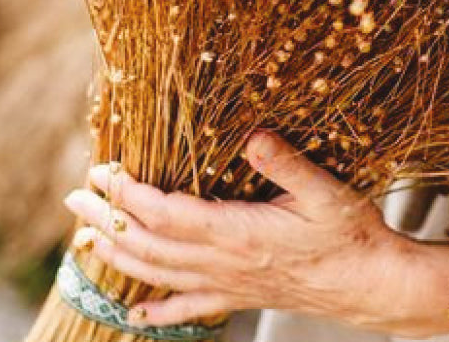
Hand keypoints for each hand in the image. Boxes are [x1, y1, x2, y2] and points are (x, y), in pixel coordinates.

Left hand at [62, 131, 448, 336]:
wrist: (371, 284)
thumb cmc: (350, 234)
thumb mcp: (325, 190)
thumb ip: (286, 163)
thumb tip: (253, 136)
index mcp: (238, 233)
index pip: (167, 214)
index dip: (130, 195)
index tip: (105, 173)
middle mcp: (224, 263)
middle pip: (150, 245)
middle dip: (109, 220)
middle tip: (76, 198)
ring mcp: (228, 284)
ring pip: (159, 275)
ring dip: (119, 256)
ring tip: (87, 238)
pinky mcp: (239, 296)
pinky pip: (188, 308)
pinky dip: (156, 310)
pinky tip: (135, 312)